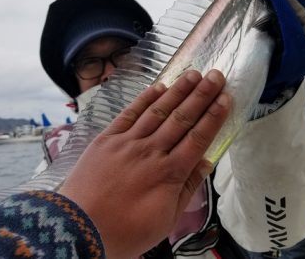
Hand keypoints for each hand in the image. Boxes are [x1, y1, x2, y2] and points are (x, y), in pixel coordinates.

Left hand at [59, 69, 230, 257]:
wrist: (79, 230)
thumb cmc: (126, 230)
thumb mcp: (166, 218)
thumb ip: (187, 188)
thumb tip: (206, 162)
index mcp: (169, 173)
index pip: (198, 137)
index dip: (213, 116)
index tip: (225, 98)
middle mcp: (151, 151)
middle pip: (181, 118)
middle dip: (201, 95)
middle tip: (216, 75)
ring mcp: (128, 142)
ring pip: (158, 111)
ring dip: (177, 91)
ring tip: (193, 74)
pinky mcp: (107, 139)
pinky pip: (129, 114)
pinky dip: (144, 99)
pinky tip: (158, 87)